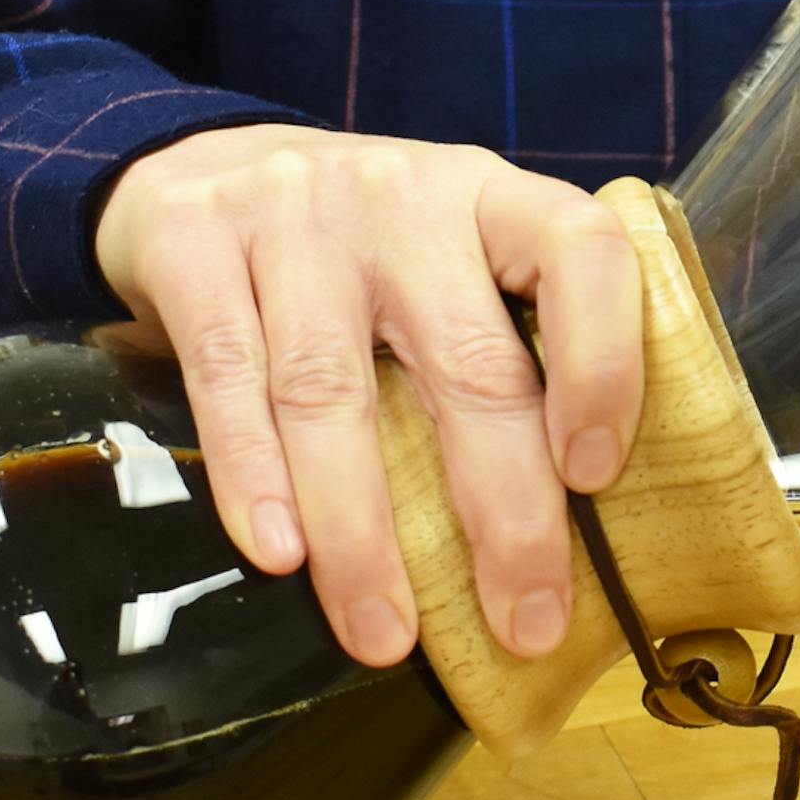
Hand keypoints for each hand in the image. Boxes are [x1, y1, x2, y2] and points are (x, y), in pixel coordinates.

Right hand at [93, 125, 642, 672]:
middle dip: (503, 506)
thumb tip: (567, 520)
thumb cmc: (355, 247)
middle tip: (525, 621)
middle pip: (466, 358)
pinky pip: (229, 377)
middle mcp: (403, 197)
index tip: (598, 473)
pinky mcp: (195, 246)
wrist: (196, 164)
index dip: (604, 361)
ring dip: (363, 531)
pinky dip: (254, 477)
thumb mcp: (445, 252)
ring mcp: (295, 217)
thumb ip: (499, 340)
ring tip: (386, 636)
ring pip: (334, 389)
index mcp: (489, 197)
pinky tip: (279, 556)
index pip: (581, 252)